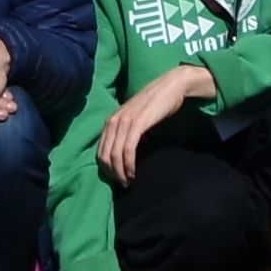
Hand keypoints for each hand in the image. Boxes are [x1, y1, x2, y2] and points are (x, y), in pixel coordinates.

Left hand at [93, 63, 213, 186]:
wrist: (170, 86)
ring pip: (115, 155)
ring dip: (121, 173)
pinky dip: (129, 165)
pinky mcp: (137, 123)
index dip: (107, 170)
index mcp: (111, 121)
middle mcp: (113, 121)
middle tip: (124, 184)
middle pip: (105, 156)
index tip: (118, 179)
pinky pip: (128, 149)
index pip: (100, 151)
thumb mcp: (136, 120)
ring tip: (129, 182)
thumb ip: (128, 133)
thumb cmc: (155, 105)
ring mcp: (124, 121)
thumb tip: (125, 154)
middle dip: (113, 174)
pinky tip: (133, 173)